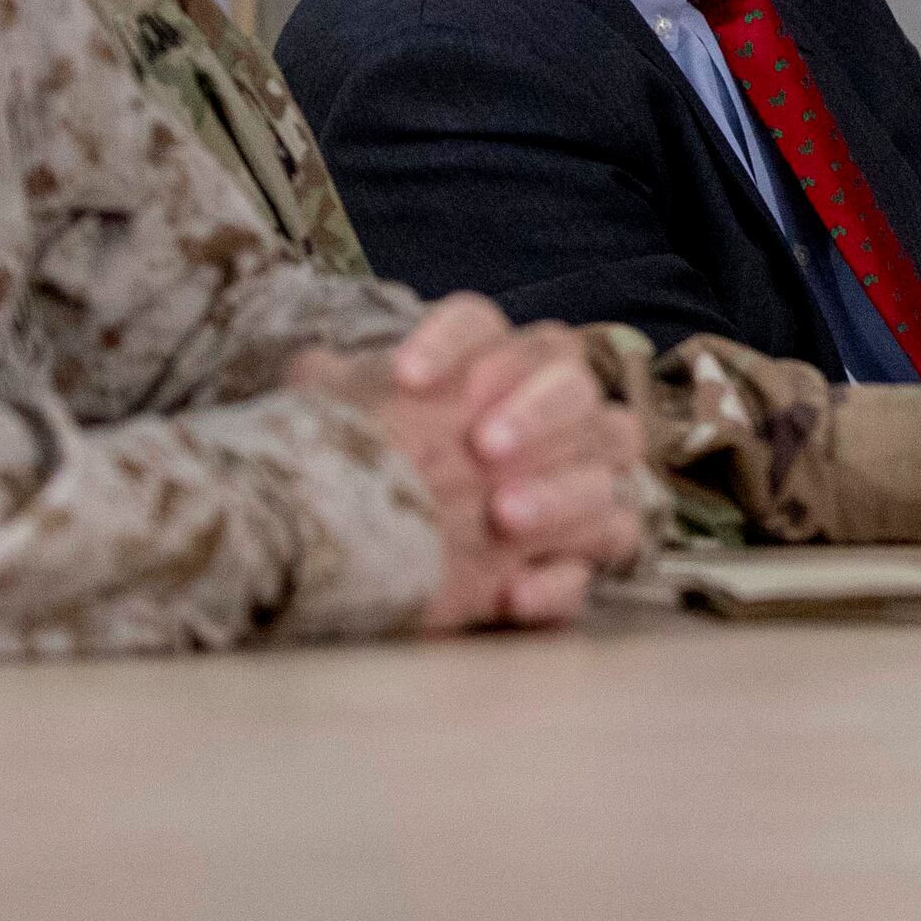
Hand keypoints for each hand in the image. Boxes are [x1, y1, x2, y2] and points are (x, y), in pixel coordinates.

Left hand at [296, 295, 644, 631]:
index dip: (452, 343)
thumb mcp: (344, 431)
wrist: (385, 553)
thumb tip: (312, 371)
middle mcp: (553, 406)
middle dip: (536, 411)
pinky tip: (512, 594)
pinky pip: (607, 551)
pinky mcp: (587, 547)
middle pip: (572, 385)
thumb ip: (333, 395)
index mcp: (488, 361)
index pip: (482, 326)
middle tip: (484, 448)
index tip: (404, 378)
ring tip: (503, 515)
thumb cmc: (375, 470)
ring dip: (561, 489)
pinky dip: (561, 576)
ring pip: (608, 463)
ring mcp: (583, 473)